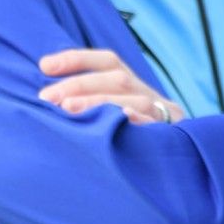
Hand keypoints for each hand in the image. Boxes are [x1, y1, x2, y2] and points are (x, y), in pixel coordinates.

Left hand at [37, 48, 182, 124]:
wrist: (179, 164)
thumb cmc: (126, 137)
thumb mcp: (109, 113)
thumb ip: (84, 102)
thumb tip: (46, 97)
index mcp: (131, 84)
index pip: (107, 61)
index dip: (76, 59)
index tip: (44, 65)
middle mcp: (147, 92)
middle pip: (116, 78)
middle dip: (79, 85)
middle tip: (47, 97)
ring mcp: (162, 112)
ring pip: (135, 98)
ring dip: (99, 102)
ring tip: (69, 109)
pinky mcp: (173, 134)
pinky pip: (156, 125)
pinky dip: (137, 121)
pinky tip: (120, 119)